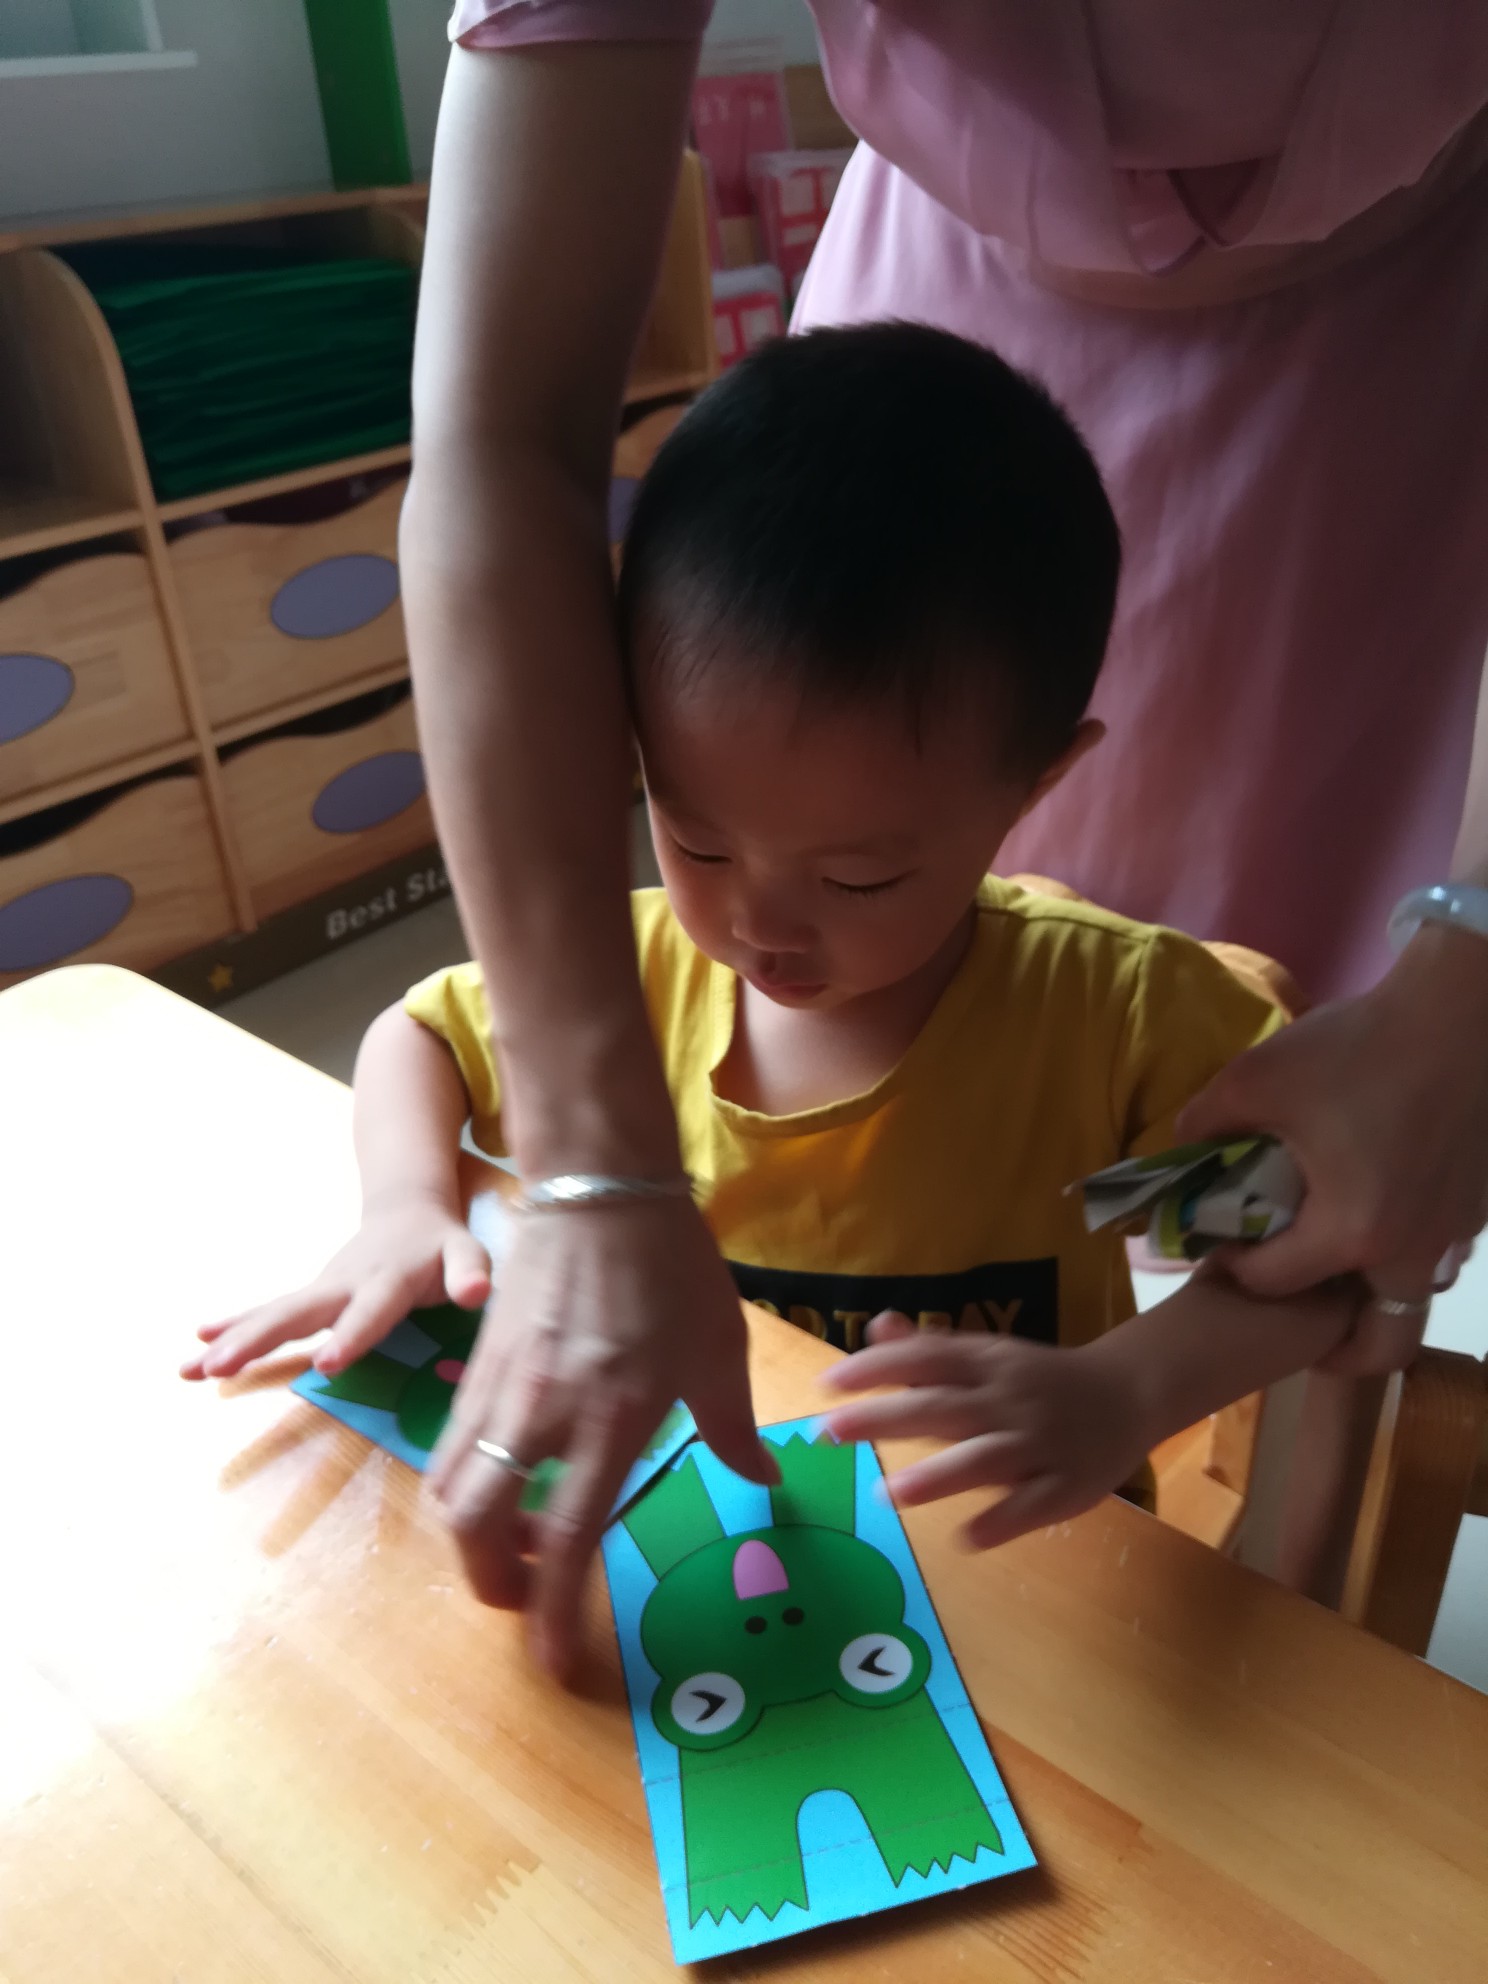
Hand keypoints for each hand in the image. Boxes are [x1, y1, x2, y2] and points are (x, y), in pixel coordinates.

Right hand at [181, 1189, 490, 1380]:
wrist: (406, 1210)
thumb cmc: (441, 1243)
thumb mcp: (467, 1252)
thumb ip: (471, 1272)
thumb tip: (477, 1293)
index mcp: (389, 1279)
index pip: (371, 1311)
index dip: (352, 1335)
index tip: (326, 1362)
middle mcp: (345, 1283)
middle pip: (301, 1312)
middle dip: (261, 1340)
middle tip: (222, 1367)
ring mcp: (321, 1289)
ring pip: (273, 1315)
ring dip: (233, 1340)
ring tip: (191, 1370)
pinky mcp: (309, 1296)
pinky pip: (267, 1313)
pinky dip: (232, 1328)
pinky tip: (195, 1349)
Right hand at [427, 1197, 776, 1678]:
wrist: (601, 1188)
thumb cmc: (672, 1268)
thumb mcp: (719, 1350)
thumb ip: (732, 1429)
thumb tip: (763, 1480)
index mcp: (611, 1421)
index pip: (567, 1541)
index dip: (555, 1617)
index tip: (557, 1665)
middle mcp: (541, 1416)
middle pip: (476, 1530)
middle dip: (493, 1587)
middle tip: (530, 1599)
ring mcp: (498, 1390)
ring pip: (452, 1490)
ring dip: (475, 1537)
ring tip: (522, 1541)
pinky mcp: (476, 1366)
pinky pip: (454, 1446)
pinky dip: (469, 1484)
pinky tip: (511, 1477)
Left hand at [819, 1313, 1152, 1549]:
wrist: (1129, 1393)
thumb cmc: (1040, 1379)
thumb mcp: (990, 1354)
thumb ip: (930, 1348)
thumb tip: (876, 1327)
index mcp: (988, 1362)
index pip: (927, 1358)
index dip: (877, 1368)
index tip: (828, 1386)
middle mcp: (1009, 1399)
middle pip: (943, 1407)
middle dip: (885, 1418)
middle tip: (830, 1432)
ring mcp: (1040, 1444)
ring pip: (985, 1459)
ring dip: (936, 1476)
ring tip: (887, 1494)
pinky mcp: (1067, 1486)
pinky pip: (1033, 1506)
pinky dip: (1002, 1521)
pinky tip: (966, 1538)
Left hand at [1177, 926, 1487, 1307]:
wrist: (1463, 1012)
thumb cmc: (1359, 1046)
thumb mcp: (1257, 1078)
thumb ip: (1204, 1123)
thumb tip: (1178, 1149)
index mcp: (1352, 1232)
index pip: (1274, 1284)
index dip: (1233, 1265)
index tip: (1219, 1239)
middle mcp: (1414, 1251)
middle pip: (1378, 1344)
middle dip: (1332, 1349)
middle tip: (1295, 1317)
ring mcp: (1457, 1233)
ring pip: (1414, 1298)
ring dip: (1371, 1298)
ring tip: (1333, 1258)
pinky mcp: (1480, 1207)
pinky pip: (1438, 1256)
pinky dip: (1405, 1254)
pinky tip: (1377, 1207)